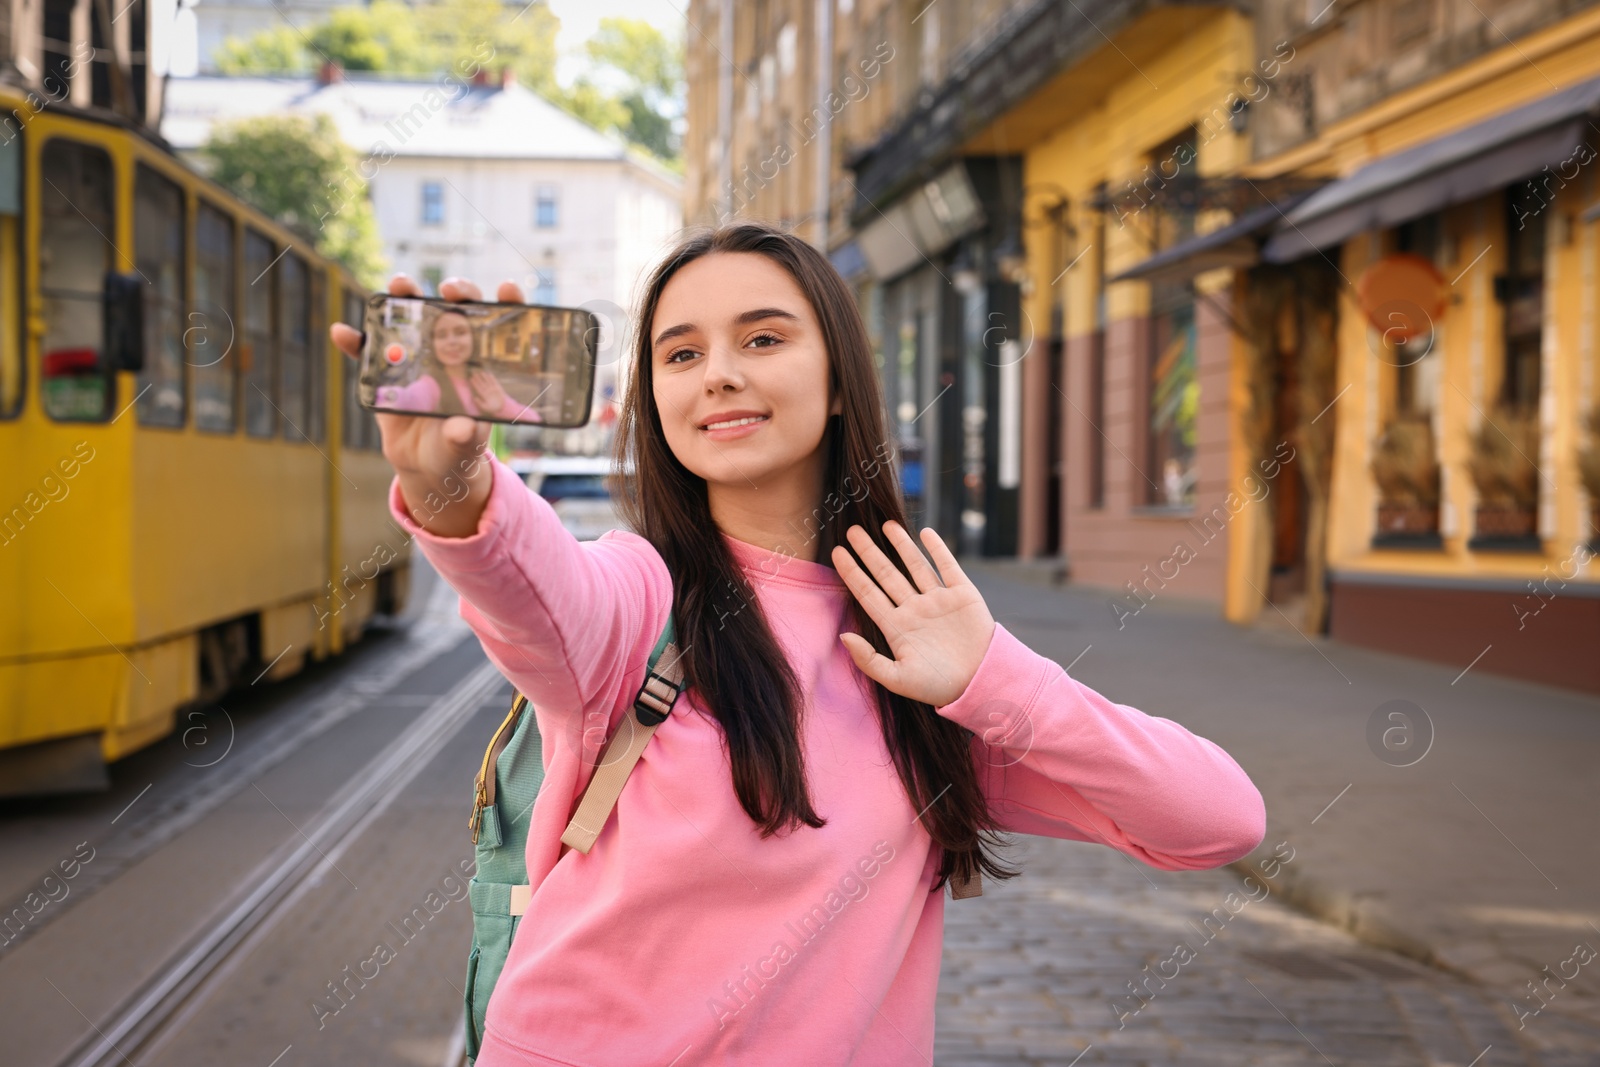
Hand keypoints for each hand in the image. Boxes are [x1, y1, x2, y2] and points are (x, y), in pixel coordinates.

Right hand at [330, 275, 523, 537]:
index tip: (506, 289)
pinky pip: (370, 352)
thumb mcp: (464, 447)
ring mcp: (420, 357)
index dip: (507, 304)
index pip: (500, 328)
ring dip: (405, 297)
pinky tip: (343, 333)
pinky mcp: (389, 370)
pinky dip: (355, 341)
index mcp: (482, 366)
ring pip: (414, 318)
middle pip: (457, 311)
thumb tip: (462, 428)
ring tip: (399, 286)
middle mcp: (454, 353)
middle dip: (457, 293)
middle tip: (450, 290)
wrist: (426, 464)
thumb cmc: (456, 450)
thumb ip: (465, 437)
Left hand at [831, 521, 995, 707]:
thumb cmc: (939, 687)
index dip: (852, 573)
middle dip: (869, 552)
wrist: (981, 683)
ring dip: (900, 545)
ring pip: (914, 566)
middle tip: (852, 530)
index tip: (836, 553)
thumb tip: (843, 635)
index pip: (868, 594)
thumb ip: (869, 660)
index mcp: (897, 627)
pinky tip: (924, 533)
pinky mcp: (962, 595)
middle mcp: (914, 610)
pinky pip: (947, 567)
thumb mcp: (898, 679)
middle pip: (886, 574)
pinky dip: (937, 549)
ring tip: (885, 524)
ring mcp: (938, 601)